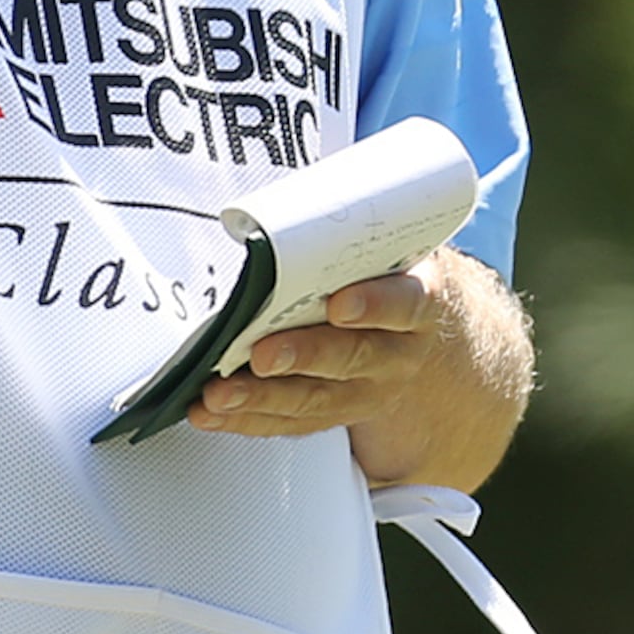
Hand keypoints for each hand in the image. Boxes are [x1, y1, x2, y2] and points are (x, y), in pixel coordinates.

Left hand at [186, 261, 453, 445]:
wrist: (422, 333)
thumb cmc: (391, 277)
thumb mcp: (390, 248)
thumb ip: (349, 235)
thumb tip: (283, 210)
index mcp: (418, 301)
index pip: (405, 303)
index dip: (375, 305)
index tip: (340, 304)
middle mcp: (397, 353)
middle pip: (352, 357)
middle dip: (302, 357)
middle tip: (262, 355)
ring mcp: (367, 388)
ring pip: (317, 400)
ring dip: (263, 398)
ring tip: (220, 393)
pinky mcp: (335, 412)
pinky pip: (291, 423)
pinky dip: (247, 419)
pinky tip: (212, 412)